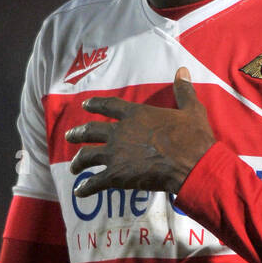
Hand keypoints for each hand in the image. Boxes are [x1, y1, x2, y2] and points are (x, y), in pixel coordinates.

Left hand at [65, 66, 214, 195]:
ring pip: (87, 156)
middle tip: (69, 136)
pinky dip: (86, 188)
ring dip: (78, 162)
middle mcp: (120, 132)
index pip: (109, 105)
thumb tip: (182, 70)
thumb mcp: (191, 109)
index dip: (95, 104)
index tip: (84, 105)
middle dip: (78, 133)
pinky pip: (95, 182)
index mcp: (135, 115)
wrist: (191, 164)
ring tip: (73, 168)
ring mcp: (115, 154)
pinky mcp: (116, 176)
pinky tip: (79, 192)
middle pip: (90, 131)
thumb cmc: (192, 137)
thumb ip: (183, 90)